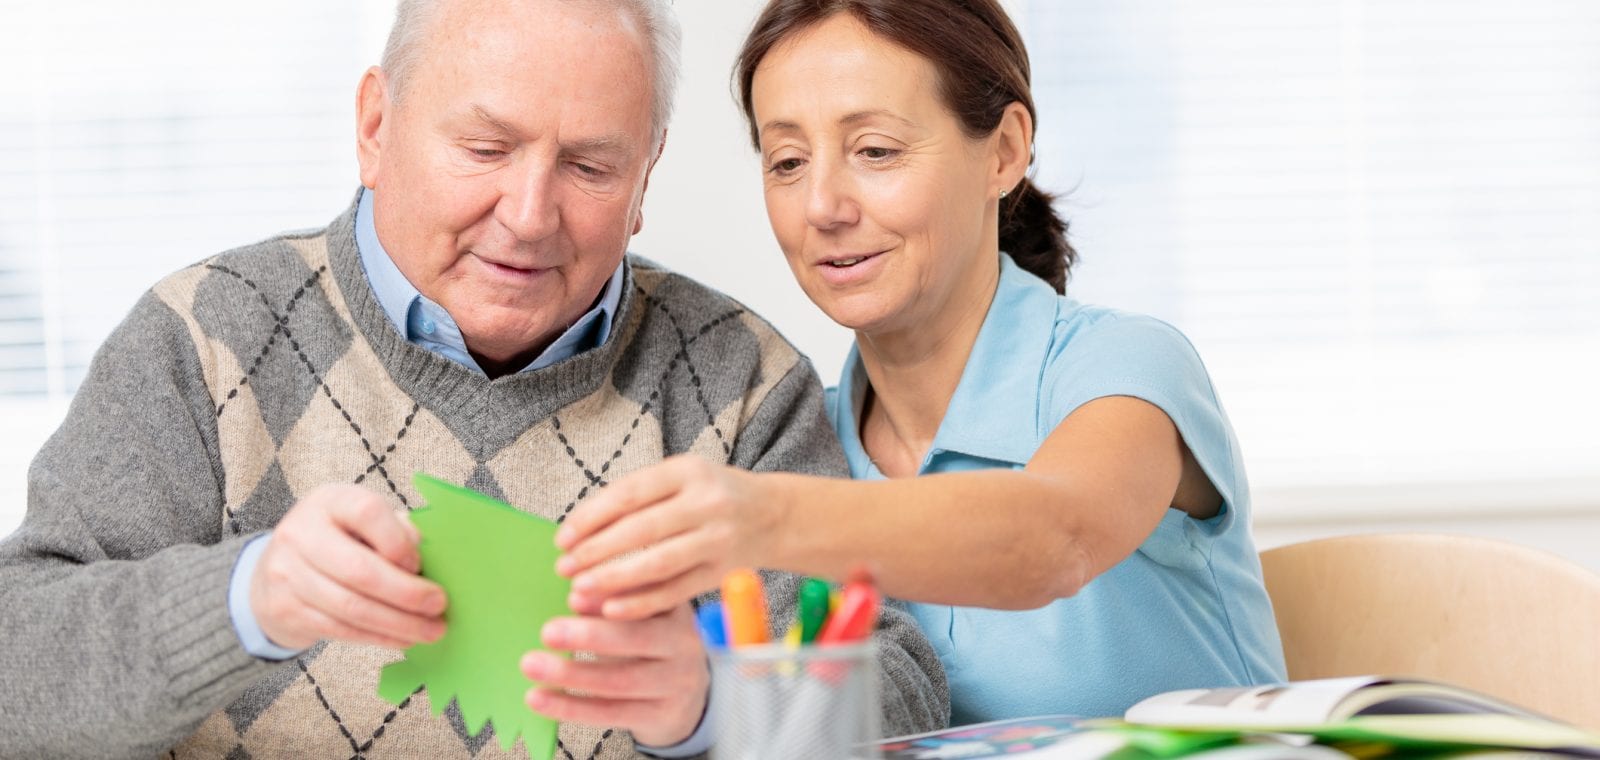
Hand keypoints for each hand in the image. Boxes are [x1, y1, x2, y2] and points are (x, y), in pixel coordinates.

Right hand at [250, 484, 446, 649]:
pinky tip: (404, 639)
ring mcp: (287, 573)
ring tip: (431, 630)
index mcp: (330, 501)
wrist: (277, 567)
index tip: (421, 565)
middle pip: (359, 570)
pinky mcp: (285, 609)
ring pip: (351, 607)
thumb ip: (396, 532)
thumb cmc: (340, 539)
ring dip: (398, 623)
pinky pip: (340, 629)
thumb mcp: (364, 523)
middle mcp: (302, 533)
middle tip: (439, 605)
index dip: (399, 542)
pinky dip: (379, 637)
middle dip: (406, 593)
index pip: (368, 513)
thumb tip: (432, 562)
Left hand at [521, 599, 708, 746]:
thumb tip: (576, 597)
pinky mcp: (659, 715)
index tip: (573, 594)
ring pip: (620, 681)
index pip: (647, 597)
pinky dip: (570, 706)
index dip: (611, 595)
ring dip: (571, 674)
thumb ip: (612, 603)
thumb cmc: (649, 644)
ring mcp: (675, 683)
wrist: (687, 695)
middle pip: (637, 638)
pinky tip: (538, 698)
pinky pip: (610, 712)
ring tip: (531, 664)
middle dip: (589, 635)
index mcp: (675, 608)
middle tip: (548, 632)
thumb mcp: (640, 616)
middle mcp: (683, 643)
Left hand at [554, 454, 780, 619]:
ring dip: (613, 579)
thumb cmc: (711, 495)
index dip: (591, 517)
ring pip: (657, 563)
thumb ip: (637, 495)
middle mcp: (707, 503)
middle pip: (641, 529)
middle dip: (596, 551)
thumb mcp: (680, 477)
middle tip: (564, 567)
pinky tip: (611, 610)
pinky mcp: (720, 573)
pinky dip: (641, 603)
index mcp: (688, 471)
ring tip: (580, 589)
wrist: (771, 516)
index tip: (563, 537)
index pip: (630, 494)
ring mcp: (717, 540)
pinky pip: (675, 591)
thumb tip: (580, 528)